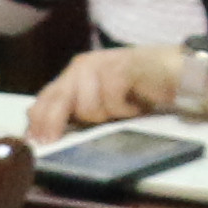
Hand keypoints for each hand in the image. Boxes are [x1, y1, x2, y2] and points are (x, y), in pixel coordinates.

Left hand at [31, 44, 183, 134]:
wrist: (173, 71)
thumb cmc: (136, 91)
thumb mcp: (99, 103)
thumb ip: (73, 111)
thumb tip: (42, 131)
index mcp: (73, 75)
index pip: (46, 98)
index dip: (38, 121)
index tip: (35, 143)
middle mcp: (82, 67)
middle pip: (59, 101)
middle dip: (57, 124)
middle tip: (56, 142)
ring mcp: (101, 64)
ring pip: (87, 106)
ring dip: (106, 115)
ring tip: (122, 110)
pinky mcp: (122, 67)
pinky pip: (112, 99)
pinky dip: (124, 108)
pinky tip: (134, 105)